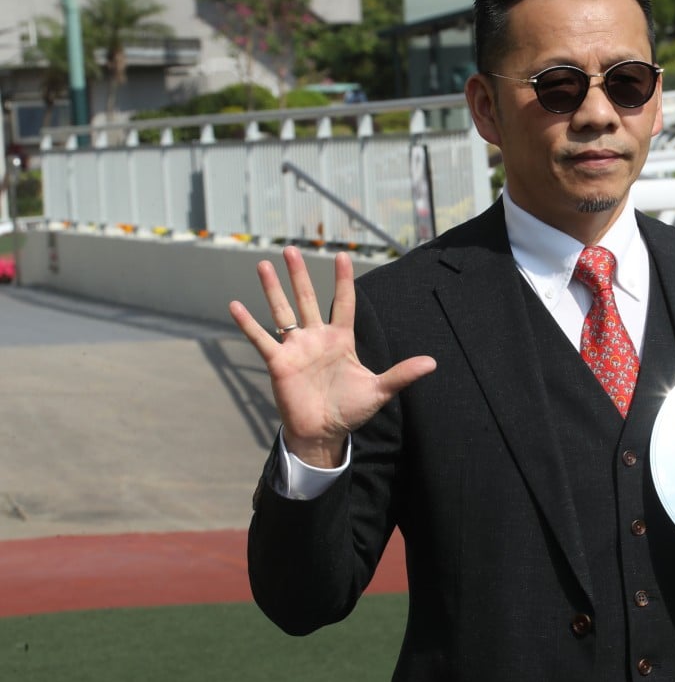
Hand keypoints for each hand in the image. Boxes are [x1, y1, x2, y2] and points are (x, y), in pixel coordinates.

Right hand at [229, 246, 435, 467]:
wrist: (324, 433)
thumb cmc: (350, 410)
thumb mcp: (379, 390)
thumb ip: (402, 374)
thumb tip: (432, 363)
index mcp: (341, 340)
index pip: (343, 303)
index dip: (343, 280)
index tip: (342, 256)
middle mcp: (317, 338)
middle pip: (307, 298)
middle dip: (300, 274)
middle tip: (291, 248)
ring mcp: (296, 349)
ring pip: (282, 312)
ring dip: (273, 289)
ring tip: (264, 264)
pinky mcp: (279, 363)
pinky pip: (261, 339)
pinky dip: (248, 323)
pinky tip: (235, 305)